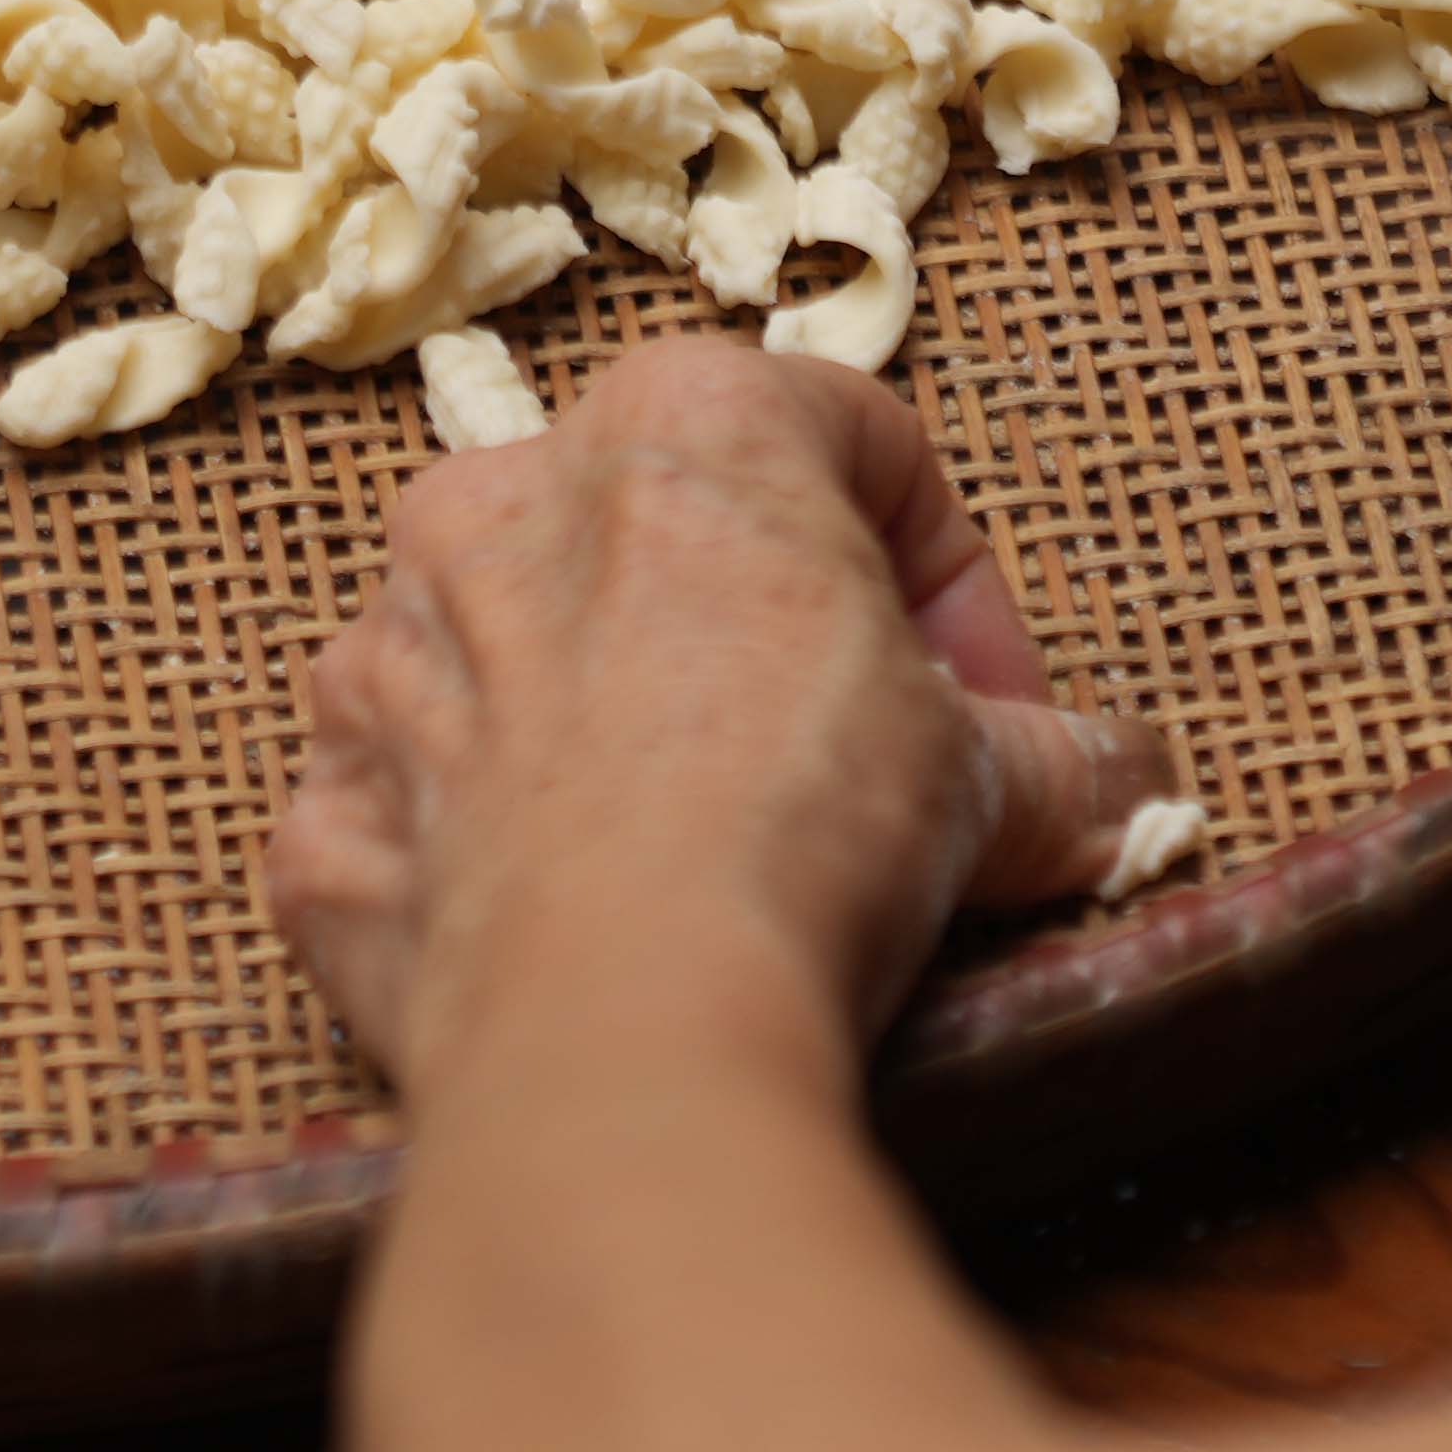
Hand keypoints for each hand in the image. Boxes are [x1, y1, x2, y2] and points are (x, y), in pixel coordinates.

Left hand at [268, 342, 1179, 1081]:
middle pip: (662, 535)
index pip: (854, 435)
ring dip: (609, 732)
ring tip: (711, 857)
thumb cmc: (802, 833)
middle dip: (764, 637)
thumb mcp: (988, 776)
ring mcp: (383, 657)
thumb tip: (1125, 781)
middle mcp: (495, 498)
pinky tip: (586, 932)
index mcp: (677, 427)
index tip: (996, 702)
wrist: (619, 1023)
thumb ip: (1059, 757)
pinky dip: (494, 856)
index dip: (950, 576)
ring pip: (515, 656)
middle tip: (858, 771)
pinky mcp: (326, 812)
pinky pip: (419, 808)